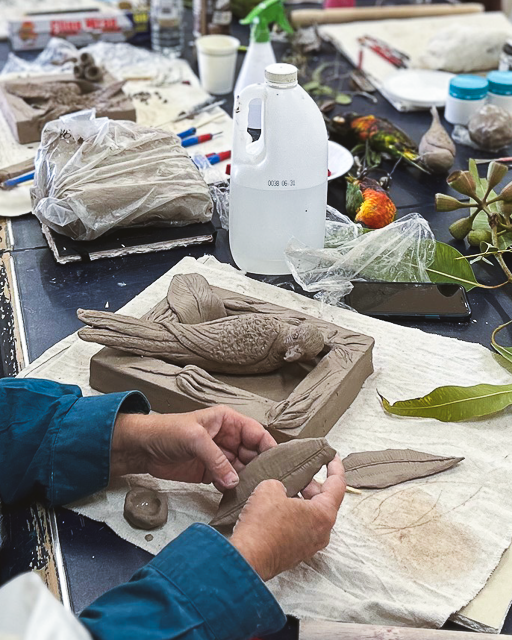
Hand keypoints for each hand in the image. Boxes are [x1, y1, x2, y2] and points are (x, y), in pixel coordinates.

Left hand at [111, 406, 275, 490]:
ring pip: (242, 469)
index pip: (256, 433)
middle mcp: (228, 438)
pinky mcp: (210, 472)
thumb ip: (217, 459)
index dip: (268, 447)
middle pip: (253, 453)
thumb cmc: (166, 431)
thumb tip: (234, 480)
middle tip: (270, 484)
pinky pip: (228, 480)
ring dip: (248, 480)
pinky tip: (238, 496)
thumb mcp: (195, 439)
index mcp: (228, 421)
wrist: (142, 448)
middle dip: (261, 467)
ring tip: (256, 493)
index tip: (279, 463)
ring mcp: (220, 456)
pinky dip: (233, 489)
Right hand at [230, 457, 344, 580]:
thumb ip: (282, 483)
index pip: (337, 485)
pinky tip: (277, 507)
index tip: (333, 457)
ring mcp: (310, 545)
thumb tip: (280, 491)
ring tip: (285, 488)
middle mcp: (322, 532)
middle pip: (324, 501)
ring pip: (311, 515)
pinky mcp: (296, 553)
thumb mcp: (270, 488)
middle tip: (300, 471)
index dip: (335, 467)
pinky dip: (294, 515)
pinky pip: (300, 528)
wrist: (248, 558)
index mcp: (323, 514)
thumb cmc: (262, 526)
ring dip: (301, 500)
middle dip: (312, 484)